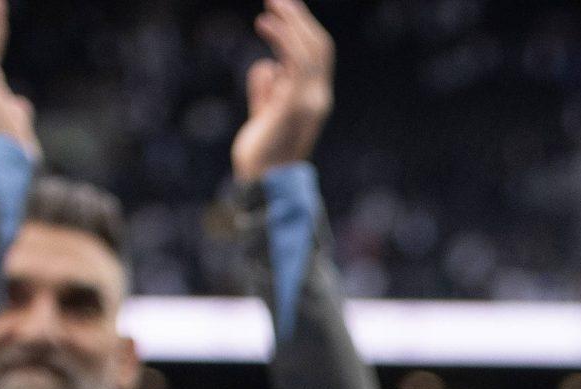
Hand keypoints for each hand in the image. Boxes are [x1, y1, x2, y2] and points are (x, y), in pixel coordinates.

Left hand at [230, 0, 333, 181]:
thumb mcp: (265, 113)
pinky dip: (281, 38)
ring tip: (270, 4)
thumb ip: (267, 91)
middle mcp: (318, 98)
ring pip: (308, 50)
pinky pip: (293, 62)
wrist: (262, 180)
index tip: (283, 7)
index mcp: (316, 98)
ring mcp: (308, 102)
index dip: (304, 27)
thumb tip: (266, 67)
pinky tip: (265, 24)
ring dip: (290, 21)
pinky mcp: (293, 105)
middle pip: (318, 46)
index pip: (319, 54)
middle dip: (299, 17)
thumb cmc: (261, 150)